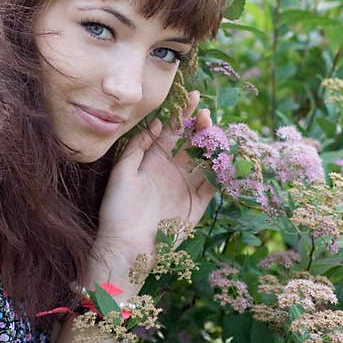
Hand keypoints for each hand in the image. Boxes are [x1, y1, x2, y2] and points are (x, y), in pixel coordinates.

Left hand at [92, 90, 216, 264]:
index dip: (184, 113)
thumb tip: (158, 122)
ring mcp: (187, 185)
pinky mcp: (198, 203)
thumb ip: (139, 146)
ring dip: (213, 144)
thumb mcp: (123, 172)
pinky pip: (214, 183)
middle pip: (193, 141)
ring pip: (207, 158)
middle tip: (205, 115)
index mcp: (155, 159)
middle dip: (201, 125)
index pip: (173, 130)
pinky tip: (223, 156)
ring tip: (212, 132)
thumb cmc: (118, 210)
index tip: (193, 96)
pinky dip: (221, 170)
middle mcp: (173, 169)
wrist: (127, 245)